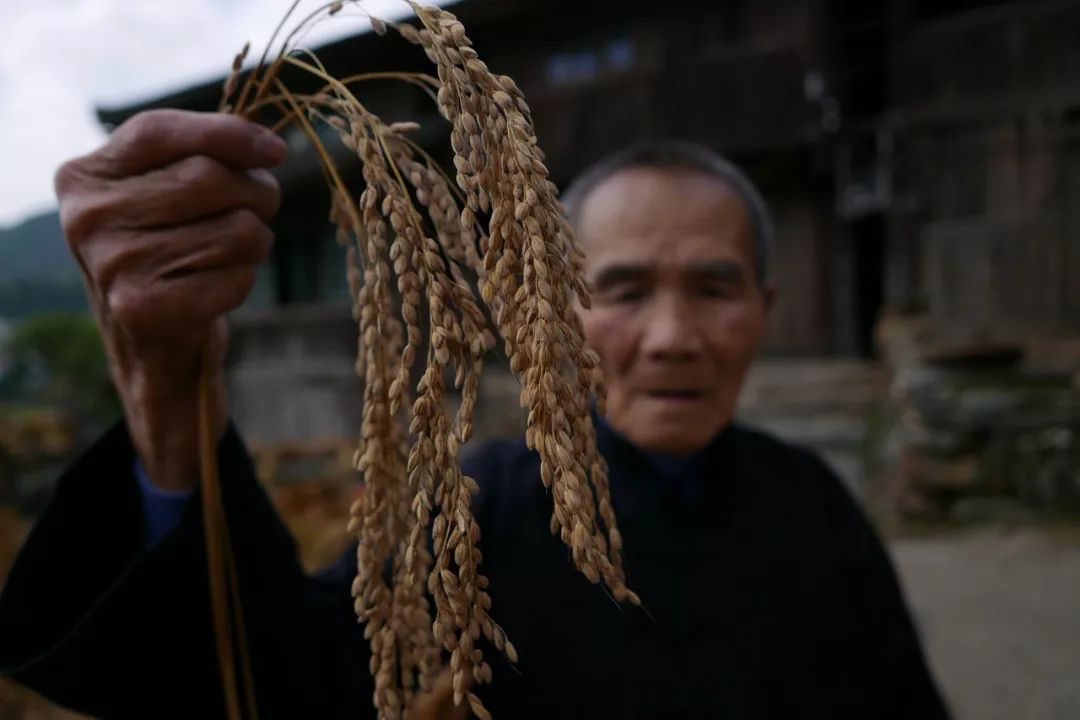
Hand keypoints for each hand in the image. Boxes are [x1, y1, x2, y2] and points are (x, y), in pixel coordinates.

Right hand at [56, 109, 285, 491]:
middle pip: (209, 178)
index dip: (228, 133)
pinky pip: (238, 275)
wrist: (155, 350)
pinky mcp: (144, 309)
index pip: (160, 131)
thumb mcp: (163, 197)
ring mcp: (112, 266)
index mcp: (84, 179)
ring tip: (231, 254)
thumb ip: (198, 157)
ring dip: (255, 241)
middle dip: (256, 192)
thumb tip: (268, 147)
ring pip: (237, 228)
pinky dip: (244, 280)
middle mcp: (86, 219)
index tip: (276, 150)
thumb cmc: (169, 255)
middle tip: (259, 210)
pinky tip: (218, 289)